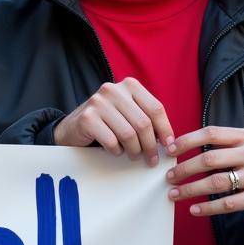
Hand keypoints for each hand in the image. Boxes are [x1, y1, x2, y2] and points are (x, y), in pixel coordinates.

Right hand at [53, 78, 174, 165]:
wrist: (74, 127)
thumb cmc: (108, 123)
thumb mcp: (129, 113)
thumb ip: (147, 119)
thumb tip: (169, 141)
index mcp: (129, 85)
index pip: (155, 108)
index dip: (165, 130)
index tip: (169, 146)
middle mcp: (113, 89)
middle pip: (143, 123)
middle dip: (150, 146)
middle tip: (151, 159)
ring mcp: (98, 102)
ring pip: (128, 134)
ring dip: (134, 151)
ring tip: (133, 155)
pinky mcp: (87, 118)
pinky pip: (111, 141)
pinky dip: (116, 151)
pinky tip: (115, 150)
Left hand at [167, 126, 243, 243]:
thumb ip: (220, 149)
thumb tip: (178, 151)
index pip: (211, 133)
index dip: (186, 141)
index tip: (169, 151)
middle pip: (209, 158)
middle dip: (184, 169)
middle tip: (169, 177)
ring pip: (215, 182)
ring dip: (190, 189)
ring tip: (174, 194)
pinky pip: (226, 203)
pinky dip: (206, 207)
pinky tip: (194, 209)